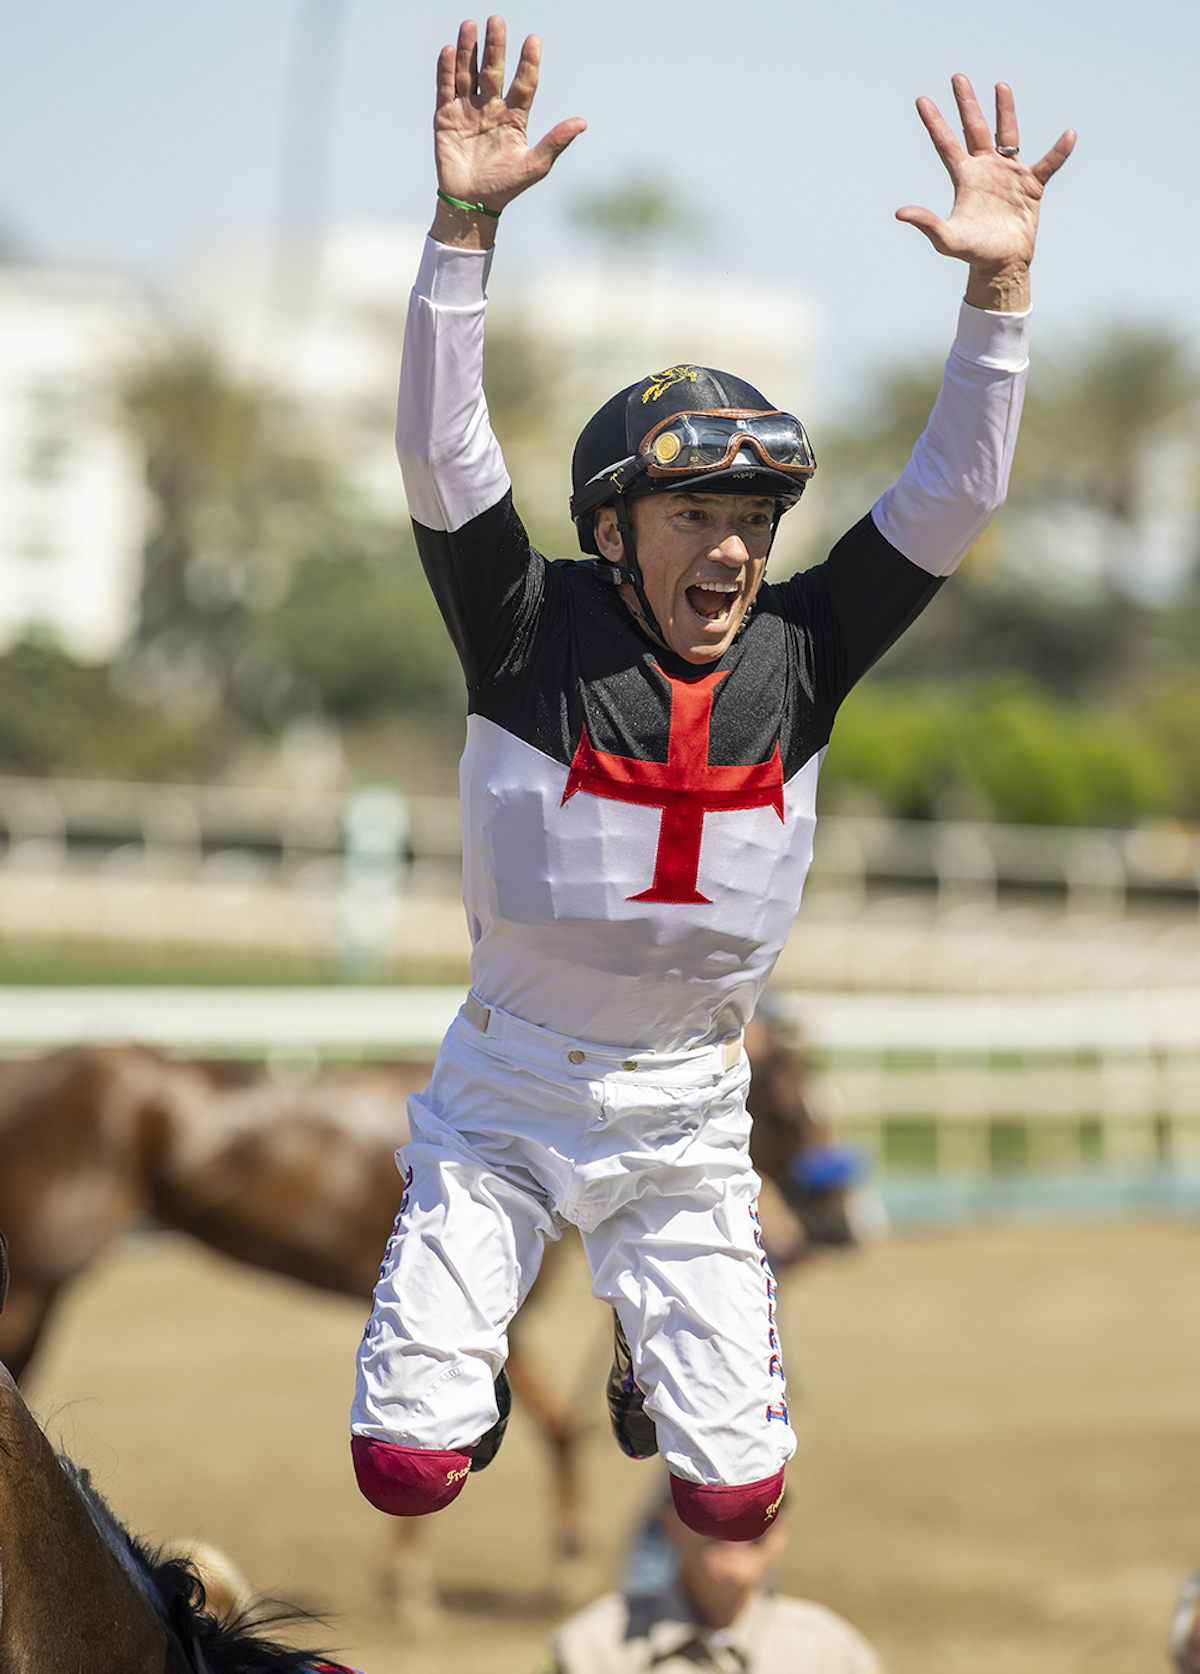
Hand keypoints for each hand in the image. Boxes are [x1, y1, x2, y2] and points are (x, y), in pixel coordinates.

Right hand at [431, 16, 585, 249]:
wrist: (472, 204)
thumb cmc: (505, 186)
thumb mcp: (534, 166)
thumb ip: (556, 142)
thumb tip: (582, 122)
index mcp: (514, 117)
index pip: (524, 84)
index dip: (528, 63)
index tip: (533, 40)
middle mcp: (492, 107)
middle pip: (494, 71)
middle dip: (495, 47)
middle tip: (497, 21)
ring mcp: (468, 110)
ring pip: (468, 73)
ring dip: (468, 49)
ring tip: (471, 25)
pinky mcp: (446, 117)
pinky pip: (446, 89)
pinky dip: (446, 71)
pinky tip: (449, 50)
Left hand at [896, 75, 1075, 310]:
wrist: (1001, 265)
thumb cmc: (973, 252)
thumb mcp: (946, 238)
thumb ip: (926, 222)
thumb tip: (899, 212)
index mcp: (964, 178)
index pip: (946, 144)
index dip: (934, 122)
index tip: (922, 100)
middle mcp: (985, 169)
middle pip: (974, 129)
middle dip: (966, 104)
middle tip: (957, 77)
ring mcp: (1008, 174)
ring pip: (1007, 135)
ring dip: (1005, 112)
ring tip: (1001, 87)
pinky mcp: (1031, 185)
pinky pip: (1048, 164)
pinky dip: (1059, 151)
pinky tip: (1069, 135)